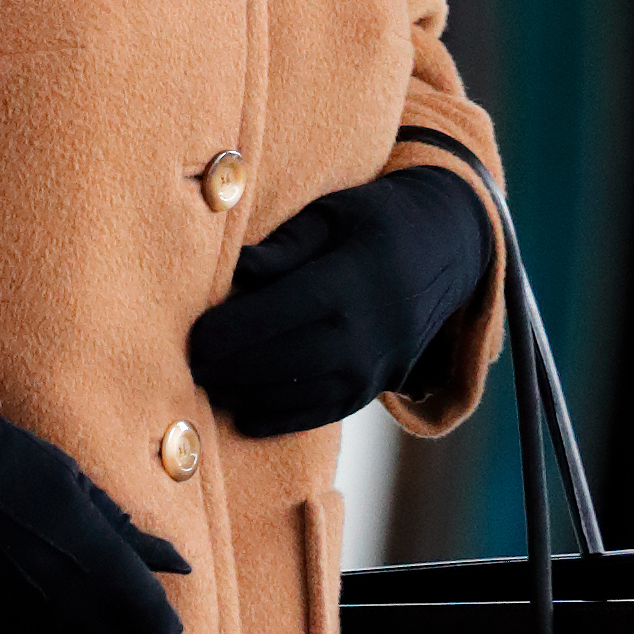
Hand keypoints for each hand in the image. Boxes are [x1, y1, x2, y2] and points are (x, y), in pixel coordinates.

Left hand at [186, 165, 493, 438]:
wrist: (447, 251)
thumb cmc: (375, 221)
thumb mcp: (331, 215)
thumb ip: (281, 247)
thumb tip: (233, 273)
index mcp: (345, 282)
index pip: (269, 317)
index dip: (222, 334)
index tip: (189, 337)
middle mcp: (360, 333)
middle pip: (274, 364)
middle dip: (223, 370)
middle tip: (186, 366)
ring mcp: (370, 369)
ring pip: (291, 396)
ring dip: (242, 396)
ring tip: (206, 386)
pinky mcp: (372, 389)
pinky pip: (316, 415)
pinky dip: (275, 418)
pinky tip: (242, 412)